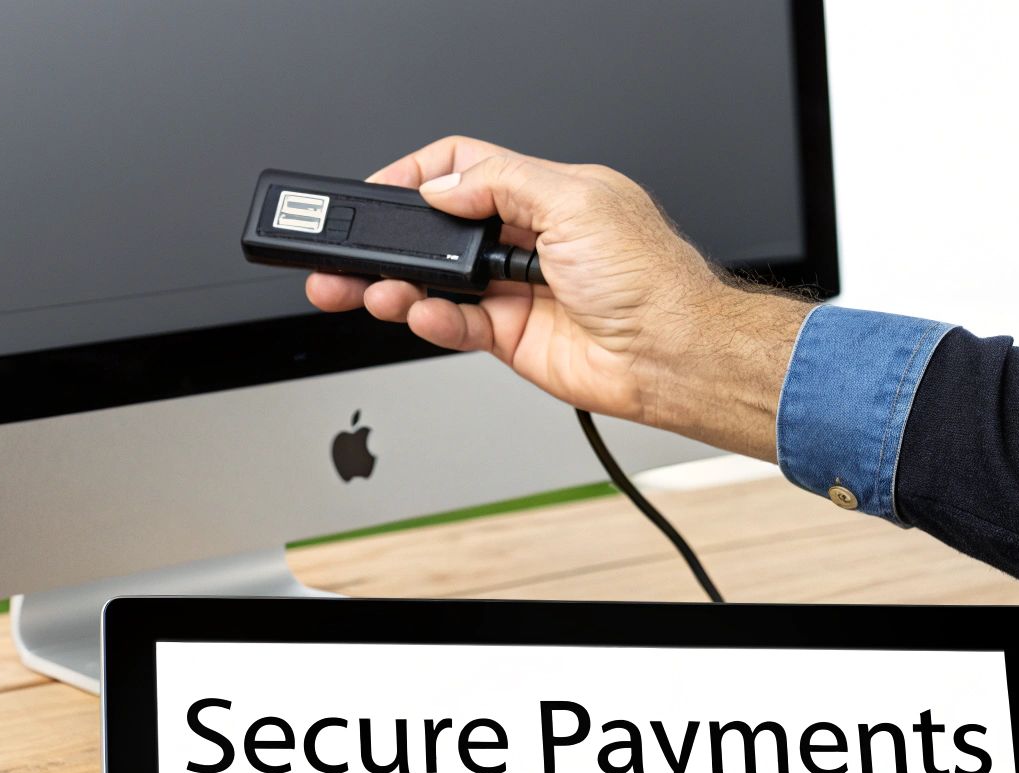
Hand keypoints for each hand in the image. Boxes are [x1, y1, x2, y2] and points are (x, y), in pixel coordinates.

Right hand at [304, 137, 812, 459]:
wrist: (672, 355)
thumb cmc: (650, 279)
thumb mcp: (576, 201)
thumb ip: (502, 185)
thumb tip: (443, 186)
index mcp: (546, 194)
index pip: (465, 170)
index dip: (418, 178)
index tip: (381, 192)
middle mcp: (527, 240)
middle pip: (438, 232)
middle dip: (389, 241)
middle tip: (347, 251)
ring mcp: (516, 291)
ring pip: (437, 282)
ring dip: (398, 285)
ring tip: (370, 289)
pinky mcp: (511, 338)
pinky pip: (455, 326)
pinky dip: (431, 320)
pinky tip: (419, 313)